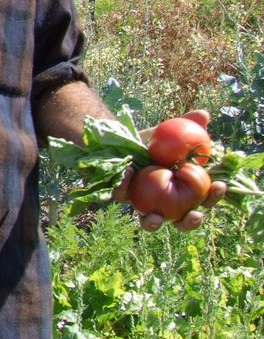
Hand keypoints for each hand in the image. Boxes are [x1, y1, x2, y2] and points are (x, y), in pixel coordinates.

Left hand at [113, 109, 224, 231]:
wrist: (118, 138)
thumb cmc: (152, 140)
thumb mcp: (170, 131)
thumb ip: (187, 124)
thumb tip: (204, 115)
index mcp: (183, 190)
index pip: (204, 200)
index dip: (214, 197)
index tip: (219, 186)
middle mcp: (165, 203)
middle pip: (181, 222)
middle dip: (189, 222)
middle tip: (194, 214)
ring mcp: (142, 203)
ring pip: (149, 222)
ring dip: (153, 223)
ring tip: (156, 217)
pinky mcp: (120, 194)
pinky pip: (121, 194)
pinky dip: (125, 186)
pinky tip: (129, 172)